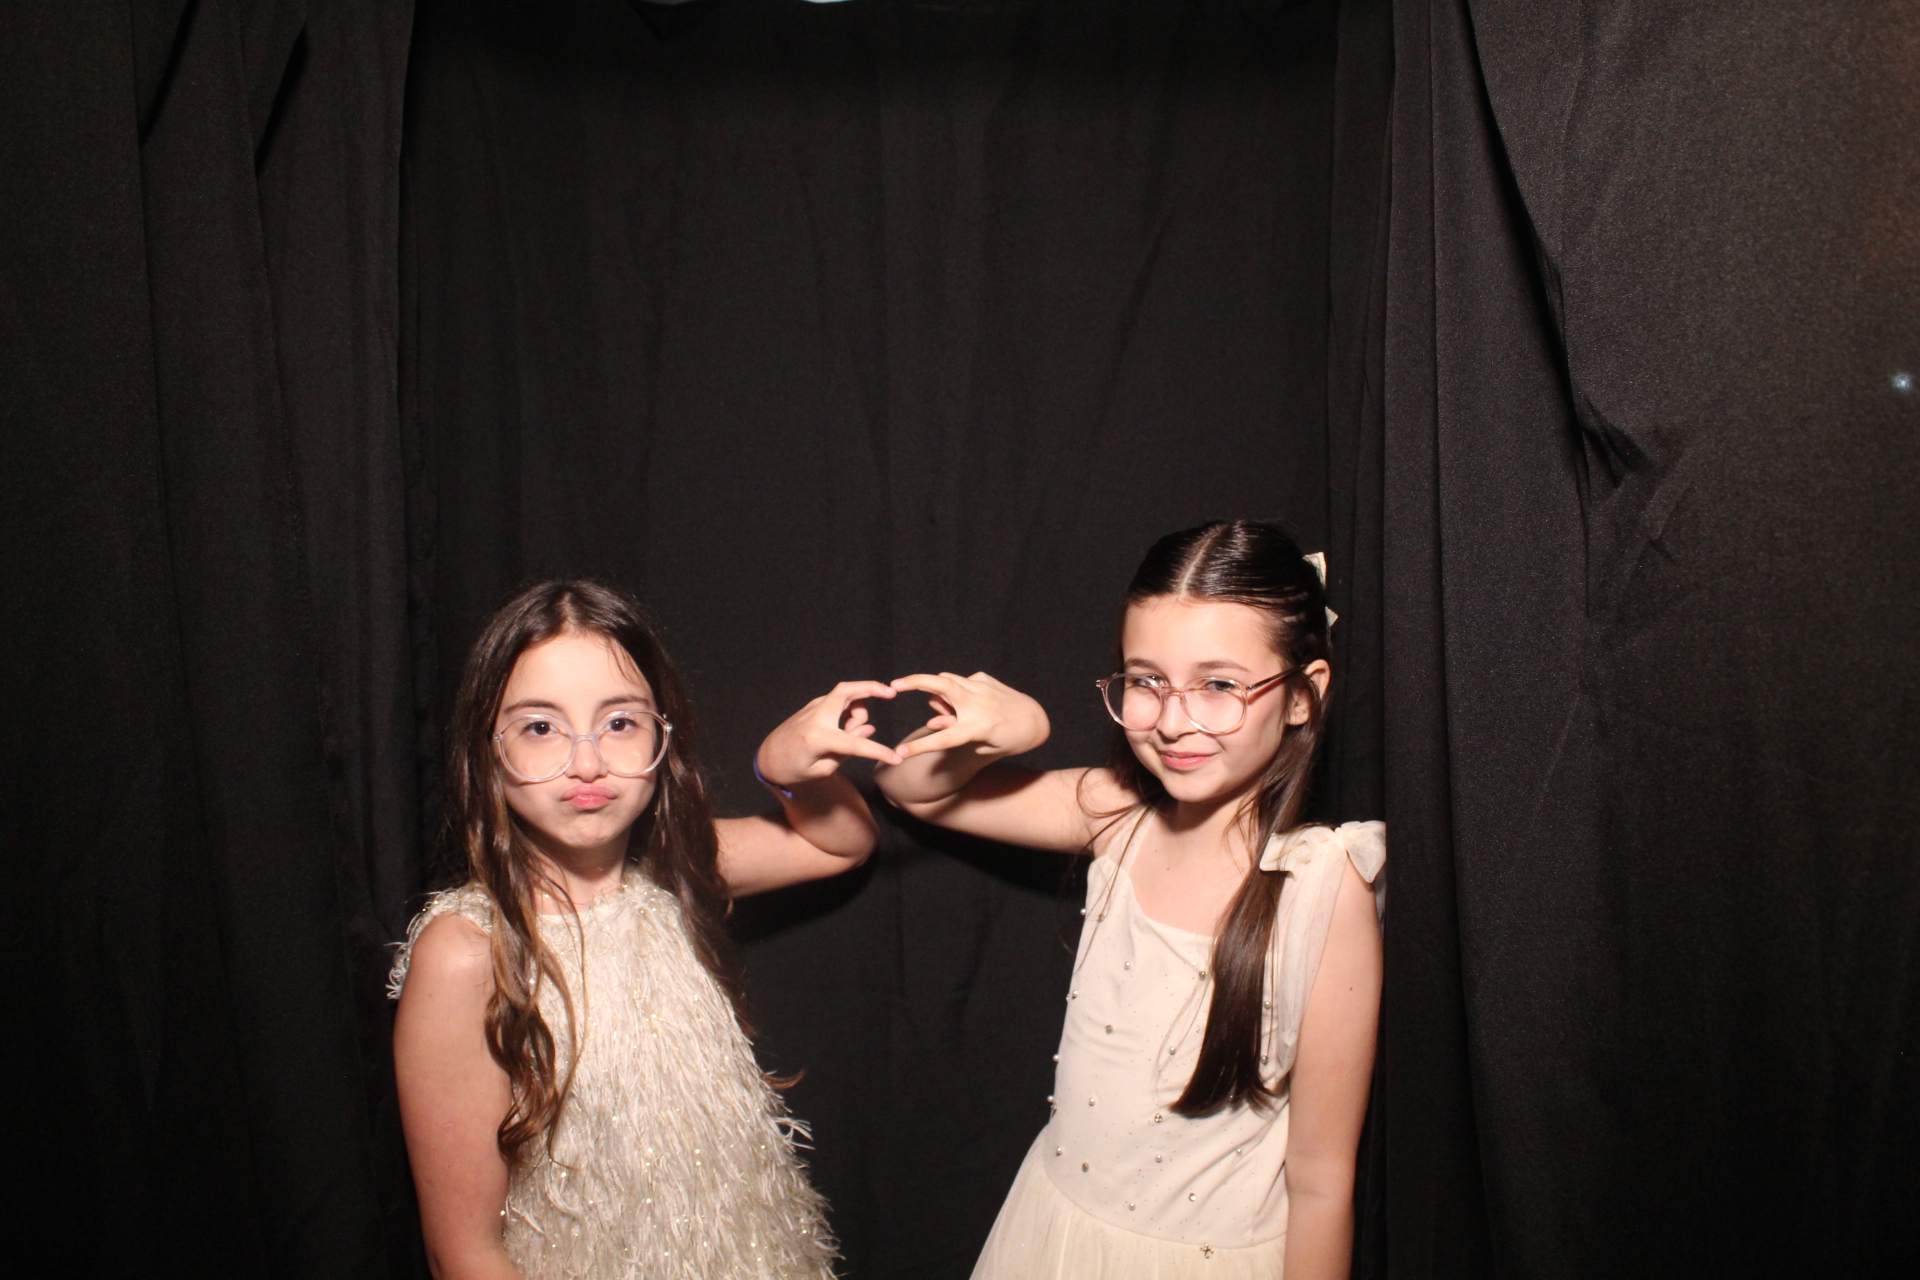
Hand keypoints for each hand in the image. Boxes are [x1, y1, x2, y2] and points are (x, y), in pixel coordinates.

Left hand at [755, 681, 902, 789]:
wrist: (767, 758)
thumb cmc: (793, 769)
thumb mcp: (821, 769)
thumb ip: (847, 752)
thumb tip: (867, 731)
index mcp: (818, 738)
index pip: (855, 743)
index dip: (879, 751)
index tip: (896, 758)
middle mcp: (816, 717)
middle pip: (847, 690)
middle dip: (871, 687)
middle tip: (891, 694)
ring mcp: (813, 708)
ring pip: (845, 694)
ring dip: (858, 707)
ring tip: (852, 731)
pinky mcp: (813, 706)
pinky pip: (838, 700)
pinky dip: (850, 707)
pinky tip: (847, 726)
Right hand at [888, 671, 1049, 760]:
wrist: (1033, 720)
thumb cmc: (1006, 739)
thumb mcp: (982, 746)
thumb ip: (955, 734)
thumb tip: (933, 721)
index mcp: (977, 728)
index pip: (943, 739)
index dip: (919, 748)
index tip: (900, 753)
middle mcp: (977, 704)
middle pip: (940, 686)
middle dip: (914, 682)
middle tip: (894, 684)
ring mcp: (981, 687)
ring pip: (945, 681)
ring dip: (939, 694)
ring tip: (953, 712)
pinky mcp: (984, 678)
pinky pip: (960, 682)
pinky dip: (959, 693)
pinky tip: (974, 704)